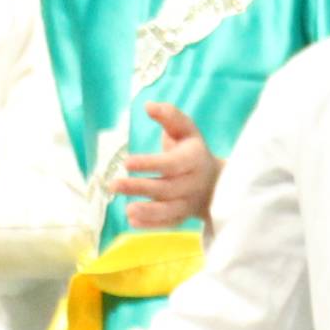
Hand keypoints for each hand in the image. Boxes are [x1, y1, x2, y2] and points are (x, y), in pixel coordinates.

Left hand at [108, 101, 219, 227]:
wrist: (216, 180)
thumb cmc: (192, 149)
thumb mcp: (185, 129)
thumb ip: (169, 116)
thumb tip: (148, 105)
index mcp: (194, 159)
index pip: (172, 163)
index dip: (150, 163)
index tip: (127, 162)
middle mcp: (194, 183)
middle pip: (167, 188)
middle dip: (139, 188)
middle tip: (113, 185)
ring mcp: (190, 202)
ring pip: (170, 210)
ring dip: (148, 212)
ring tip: (126, 210)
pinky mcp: (184, 216)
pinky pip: (169, 223)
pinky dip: (152, 225)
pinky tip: (132, 221)